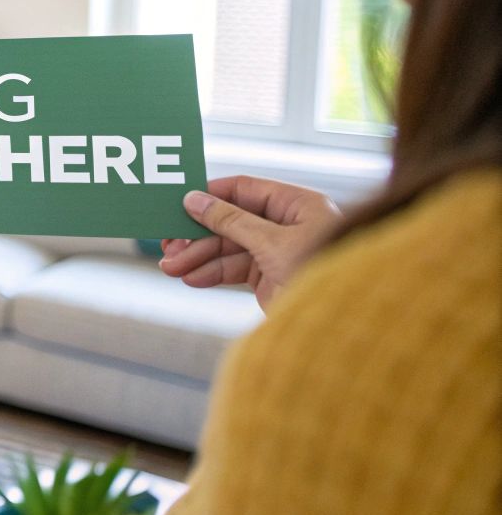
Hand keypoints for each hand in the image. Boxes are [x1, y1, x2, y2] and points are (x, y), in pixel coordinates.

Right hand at [160, 175, 341, 310]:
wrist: (344, 325)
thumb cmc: (322, 272)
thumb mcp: (272, 242)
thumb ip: (231, 220)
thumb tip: (195, 200)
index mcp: (298, 205)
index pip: (245, 189)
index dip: (211, 196)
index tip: (179, 204)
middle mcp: (288, 225)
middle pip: (232, 221)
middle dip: (199, 235)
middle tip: (169, 245)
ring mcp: (278, 252)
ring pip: (229, 248)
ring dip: (199, 257)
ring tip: (172, 268)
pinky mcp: (270, 277)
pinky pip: (234, 269)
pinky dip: (212, 273)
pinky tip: (192, 279)